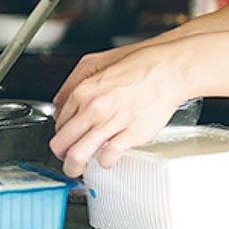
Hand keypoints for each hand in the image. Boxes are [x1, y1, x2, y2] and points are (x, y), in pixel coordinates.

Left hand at [49, 40, 191, 177]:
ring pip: (76, 156)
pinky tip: (109, 155)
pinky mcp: (130, 135)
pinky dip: (105, 161)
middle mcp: (94, 108)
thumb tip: (62, 102)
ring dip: (74, 166)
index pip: (58, 122)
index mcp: (83, 91)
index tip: (69, 135)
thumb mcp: (100, 62)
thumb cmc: (142, 64)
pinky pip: (107, 158)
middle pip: (60, 143)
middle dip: (61, 154)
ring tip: (79, 167)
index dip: (63, 132)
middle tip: (67, 156)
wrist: (170, 69)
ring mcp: (111, 122)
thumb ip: (77, 81)